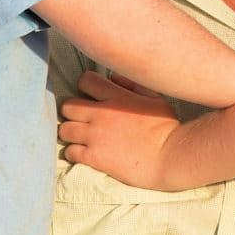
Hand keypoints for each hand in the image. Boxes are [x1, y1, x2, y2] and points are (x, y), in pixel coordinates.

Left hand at [59, 71, 182, 189]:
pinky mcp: (94, 157)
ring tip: (80, 137)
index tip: (91, 95)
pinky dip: (74, 153)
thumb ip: (133, 84)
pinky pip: (70, 152)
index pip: (85, 81)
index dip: (86, 86)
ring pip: (64, 129)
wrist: (170, 156)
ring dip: (71, 132)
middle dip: (73, 111)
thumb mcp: (155, 97)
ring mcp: (95, 136)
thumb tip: (113, 77)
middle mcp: (101, 113)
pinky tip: (84, 154)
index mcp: (116, 96)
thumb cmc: (166, 126)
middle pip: (68, 106)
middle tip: (82, 119)